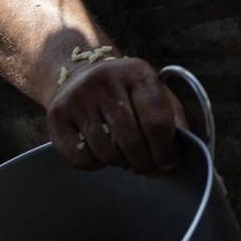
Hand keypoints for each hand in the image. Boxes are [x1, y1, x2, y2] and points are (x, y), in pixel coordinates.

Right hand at [48, 58, 185, 174]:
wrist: (79, 72)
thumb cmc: (128, 93)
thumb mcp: (155, 94)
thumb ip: (173, 120)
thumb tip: (183, 153)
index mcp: (138, 73)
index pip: (157, 122)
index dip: (166, 151)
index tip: (168, 164)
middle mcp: (106, 80)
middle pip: (132, 140)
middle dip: (144, 163)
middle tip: (146, 168)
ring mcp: (78, 96)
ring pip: (106, 151)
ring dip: (120, 163)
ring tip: (124, 157)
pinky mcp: (57, 114)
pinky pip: (81, 158)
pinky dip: (95, 165)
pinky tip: (101, 153)